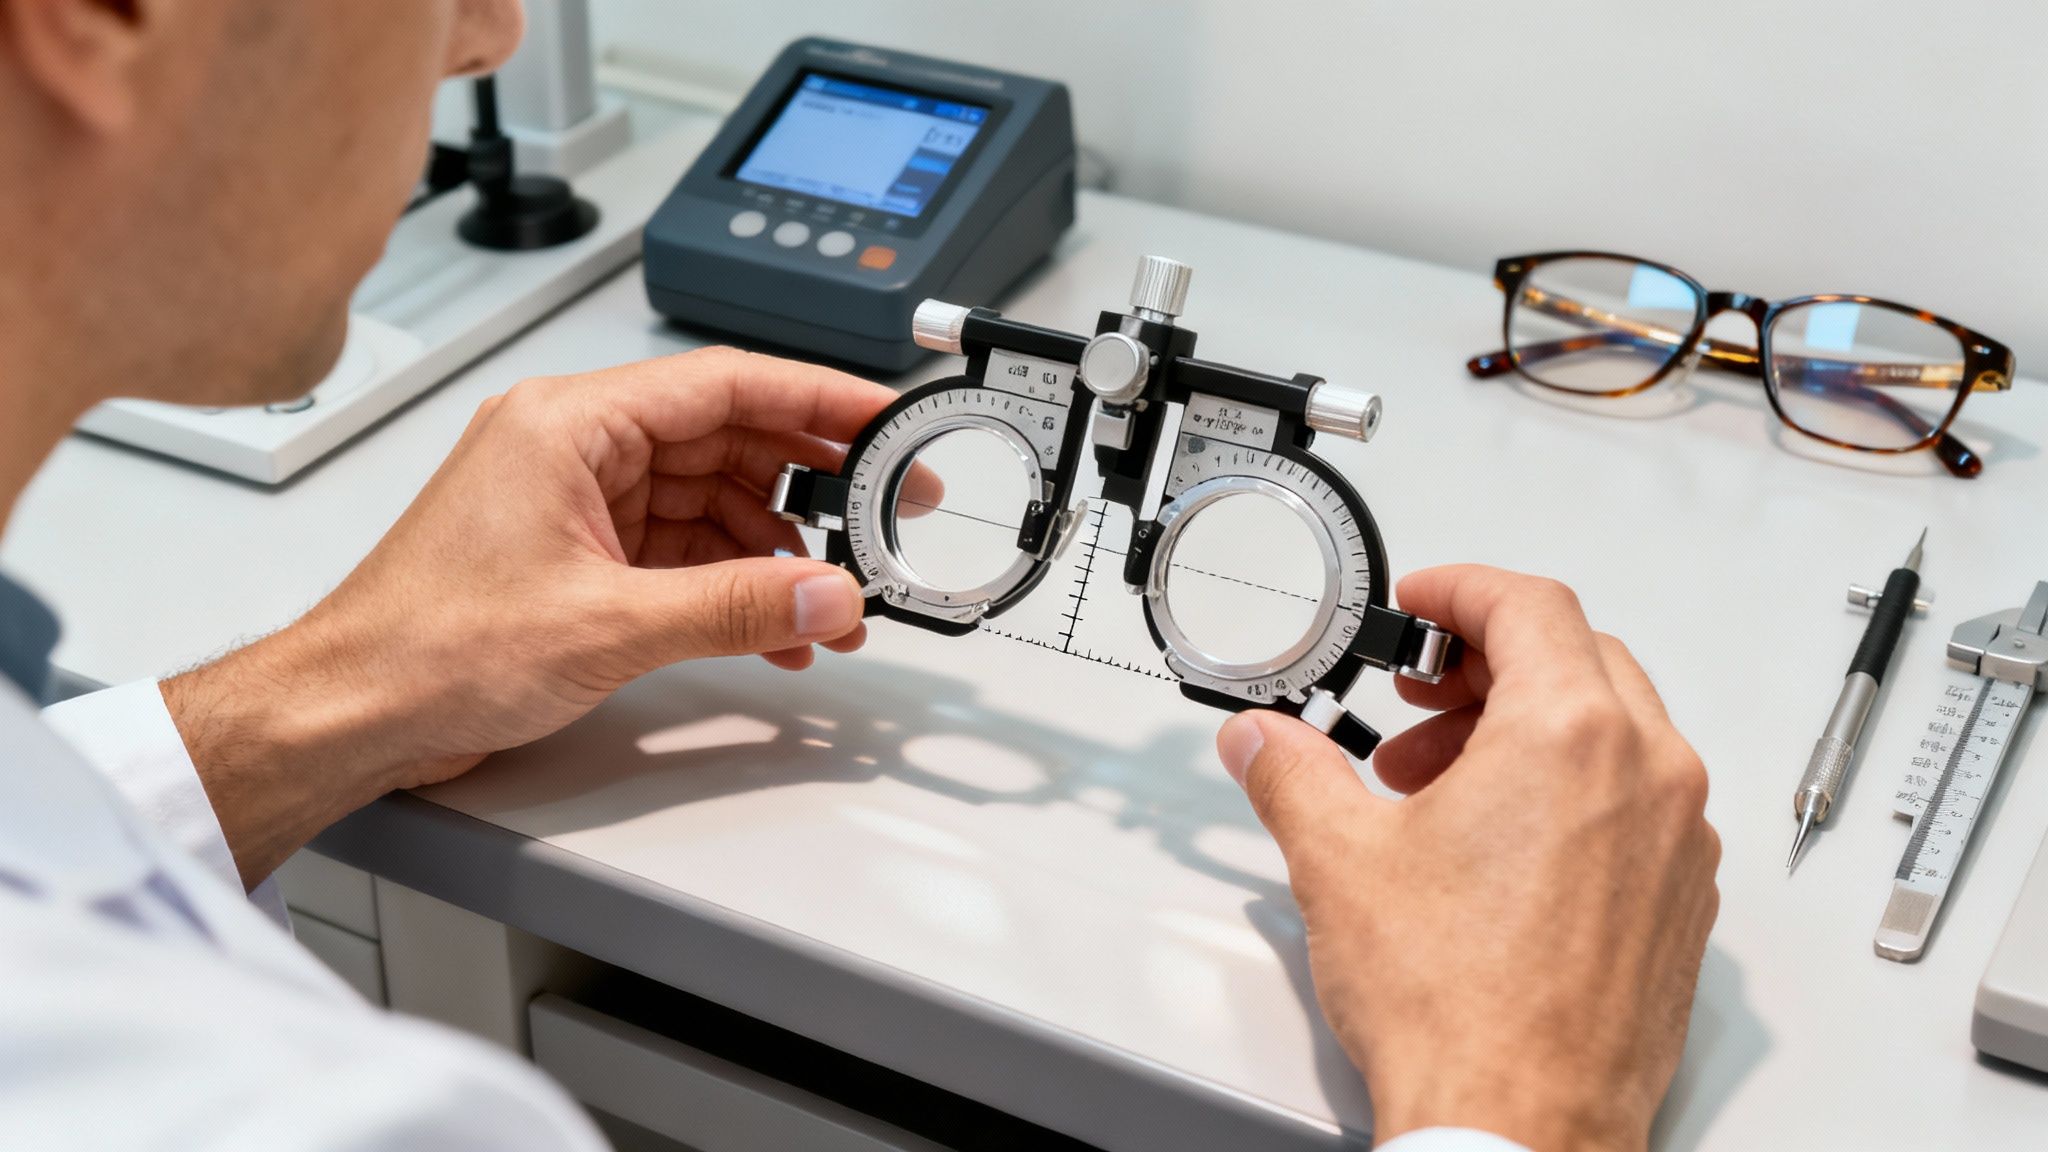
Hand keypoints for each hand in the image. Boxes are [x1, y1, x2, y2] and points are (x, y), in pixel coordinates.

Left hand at [165, 347, 913, 884]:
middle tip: (887, 513)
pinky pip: (681, 551)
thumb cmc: (425, 646)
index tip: (886, 419)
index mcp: (569, 422)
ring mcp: (575, 501)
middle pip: (726, 439)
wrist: (349, 712)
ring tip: (832, 603)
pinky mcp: (577, 555)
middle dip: (813, 484)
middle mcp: (573, 446)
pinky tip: (775, 626)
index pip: (724, 382)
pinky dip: (732, 584)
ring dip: (777, 551)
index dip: (818, 397)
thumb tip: (826, 594)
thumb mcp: (606, 625)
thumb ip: (734, 606)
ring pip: (710, 501)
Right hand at [1216, 566, 1719, 1150]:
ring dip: (1524, 730)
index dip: (1462, 590)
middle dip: (1488, 664)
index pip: (1531, 605)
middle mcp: (1648, 776)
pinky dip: (1570, 792)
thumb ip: (1292, 774)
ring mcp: (1676, 843)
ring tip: (1439, 786)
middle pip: (1580, 659)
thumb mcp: (1340, 861)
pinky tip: (1495, 846)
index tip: (1424, 606)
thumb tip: (1262, 741)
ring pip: (1614, 732)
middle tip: (1421, 696)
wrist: (1519, 1128)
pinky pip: (1636, 804)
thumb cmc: (1459, 1007)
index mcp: (1572, 736)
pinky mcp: (1681, 903)